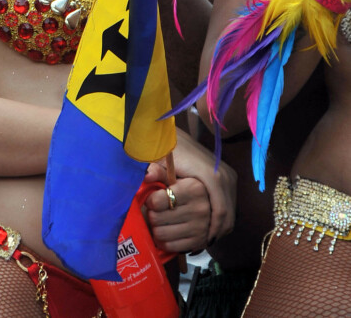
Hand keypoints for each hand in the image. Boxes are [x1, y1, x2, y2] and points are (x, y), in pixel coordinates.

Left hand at [144, 162, 210, 253]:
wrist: (211, 196)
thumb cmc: (188, 180)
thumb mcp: (175, 169)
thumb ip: (159, 171)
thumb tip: (146, 175)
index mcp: (195, 188)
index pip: (158, 201)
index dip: (151, 200)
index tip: (154, 197)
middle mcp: (200, 208)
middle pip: (156, 218)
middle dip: (152, 214)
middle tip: (157, 209)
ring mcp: (201, 227)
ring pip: (161, 234)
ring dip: (156, 227)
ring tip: (161, 219)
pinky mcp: (200, 242)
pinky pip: (171, 246)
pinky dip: (163, 241)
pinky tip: (166, 231)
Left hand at [145, 131, 236, 252]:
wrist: (178, 136)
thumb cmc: (170, 149)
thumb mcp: (162, 160)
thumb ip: (157, 170)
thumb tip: (146, 176)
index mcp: (211, 174)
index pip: (219, 209)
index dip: (213, 229)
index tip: (205, 241)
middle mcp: (224, 176)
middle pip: (228, 212)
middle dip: (218, 231)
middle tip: (206, 243)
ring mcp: (229, 177)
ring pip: (231, 209)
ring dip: (221, 226)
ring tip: (208, 238)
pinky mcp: (229, 178)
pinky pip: (230, 204)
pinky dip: (222, 217)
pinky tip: (211, 227)